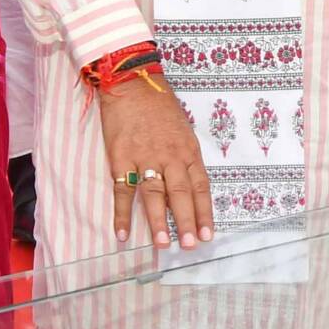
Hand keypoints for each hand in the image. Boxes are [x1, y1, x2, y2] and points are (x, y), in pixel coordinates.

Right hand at [94, 74, 209, 249]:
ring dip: (158, 221)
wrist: (132, 83)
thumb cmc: (160, 107)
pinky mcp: (121, 157)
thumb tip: (190, 185)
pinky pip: (122, 190)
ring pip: (155, 195)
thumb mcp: (183, 130)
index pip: (200, 187)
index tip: (208, 234)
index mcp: (188, 151)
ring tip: (163, 244)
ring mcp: (145, 157)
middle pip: (181, 194)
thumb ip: (186, 158)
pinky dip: (122, 213)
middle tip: (190, 245)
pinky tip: (123, 233)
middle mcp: (170, 156)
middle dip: (187, 222)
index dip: (205, 212)